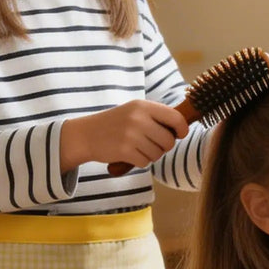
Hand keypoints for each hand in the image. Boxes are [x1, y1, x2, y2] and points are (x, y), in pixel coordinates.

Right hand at [60, 100, 188, 171]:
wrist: (86, 134)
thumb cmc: (115, 124)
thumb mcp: (134, 111)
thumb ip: (156, 117)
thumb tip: (182, 128)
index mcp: (143, 106)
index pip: (175, 118)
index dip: (182, 129)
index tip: (180, 134)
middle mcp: (138, 118)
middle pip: (168, 140)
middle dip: (164, 147)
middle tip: (152, 144)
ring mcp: (131, 135)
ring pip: (158, 153)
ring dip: (151, 155)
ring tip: (138, 148)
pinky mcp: (125, 151)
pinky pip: (145, 162)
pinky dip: (140, 161)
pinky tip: (130, 154)